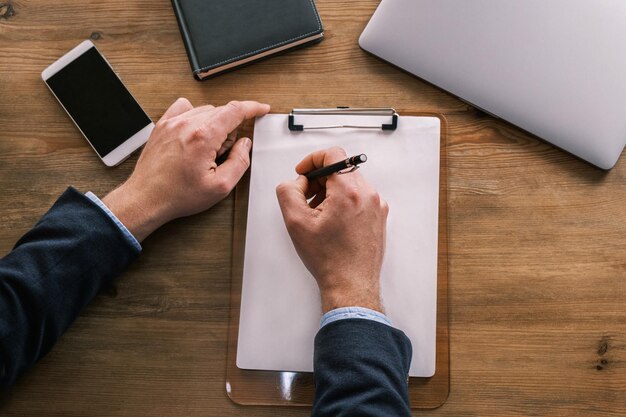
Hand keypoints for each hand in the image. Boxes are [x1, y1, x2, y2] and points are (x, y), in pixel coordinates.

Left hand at [103, 98, 270, 240]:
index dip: (253, 108)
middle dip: (231, 129)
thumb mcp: (220, 186)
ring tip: (207, 150)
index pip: (235, 110)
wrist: (146, 198)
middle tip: (224, 153)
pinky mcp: (162, 125)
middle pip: (221, 111)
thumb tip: (245, 144)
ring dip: (214, 125)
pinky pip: (185, 108)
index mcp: (203, 136)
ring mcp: (172, 122)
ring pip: (205, 110)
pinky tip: (195, 133)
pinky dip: (196, 116)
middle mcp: (187, 124)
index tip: (261, 109)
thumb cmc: (177, 195)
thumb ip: (240, 161)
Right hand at [276, 147, 388, 313]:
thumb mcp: (296, 222)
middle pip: (341, 169)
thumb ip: (288, 192)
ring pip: (349, 184)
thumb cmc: (329, 258)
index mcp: (350, 191)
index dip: (312, 160)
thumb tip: (294, 183)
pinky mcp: (379, 217)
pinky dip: (343, 203)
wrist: (351, 284)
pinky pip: (359, 199)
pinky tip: (331, 223)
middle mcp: (368, 195)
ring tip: (318, 215)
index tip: (303, 173)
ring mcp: (377, 206)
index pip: (333, 154)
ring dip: (330, 192)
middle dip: (319, 180)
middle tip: (306, 198)